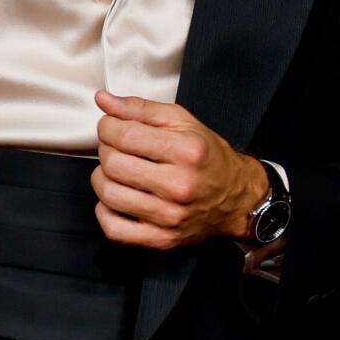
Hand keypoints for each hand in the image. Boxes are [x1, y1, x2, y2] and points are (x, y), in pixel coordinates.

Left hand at [91, 92, 266, 250]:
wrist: (236, 199)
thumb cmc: (208, 158)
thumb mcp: (182, 122)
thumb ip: (140, 109)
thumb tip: (103, 100)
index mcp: (187, 151)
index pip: (124, 135)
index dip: (107, 127)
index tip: (111, 127)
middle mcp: (180, 185)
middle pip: (113, 164)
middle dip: (106, 150)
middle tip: (116, 148)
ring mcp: (170, 216)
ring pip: (109, 195)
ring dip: (102, 179)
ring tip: (116, 172)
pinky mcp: (162, 239)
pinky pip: (115, 228)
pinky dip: (105, 212)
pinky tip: (118, 200)